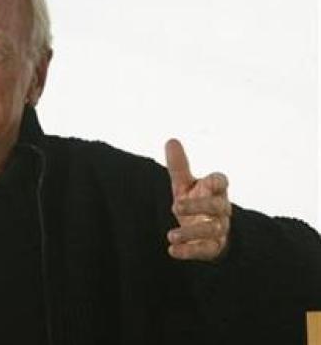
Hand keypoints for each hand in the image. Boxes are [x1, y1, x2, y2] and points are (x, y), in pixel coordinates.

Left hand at [165, 139, 231, 260]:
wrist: (210, 232)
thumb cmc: (197, 201)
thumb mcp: (186, 184)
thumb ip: (179, 166)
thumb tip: (171, 140)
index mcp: (215, 190)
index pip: (221, 182)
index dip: (215, 182)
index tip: (204, 181)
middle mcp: (221, 209)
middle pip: (217, 206)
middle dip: (199, 206)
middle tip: (175, 206)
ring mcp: (219, 229)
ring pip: (212, 230)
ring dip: (191, 233)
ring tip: (171, 236)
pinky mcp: (214, 247)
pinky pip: (205, 250)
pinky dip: (189, 251)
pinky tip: (172, 250)